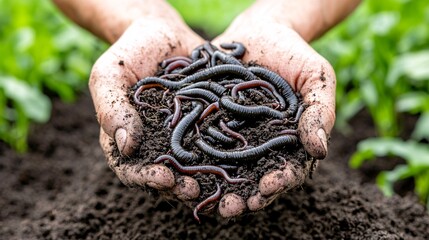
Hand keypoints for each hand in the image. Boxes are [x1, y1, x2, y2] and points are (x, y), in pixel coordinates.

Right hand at [90, 15, 205, 199]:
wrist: (164, 33)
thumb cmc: (131, 53)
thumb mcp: (111, 75)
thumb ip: (112, 109)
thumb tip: (126, 147)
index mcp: (128, 139)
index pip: (132, 169)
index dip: (146, 179)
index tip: (163, 179)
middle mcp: (156, 144)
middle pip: (164, 176)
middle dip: (178, 187)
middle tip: (192, 190)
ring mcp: (183, 137)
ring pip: (192, 167)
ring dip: (201, 180)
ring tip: (213, 185)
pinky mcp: (206, 125)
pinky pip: (214, 145)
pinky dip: (223, 157)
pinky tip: (235, 162)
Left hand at [211, 12, 335, 216]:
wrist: (260, 31)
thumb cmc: (295, 54)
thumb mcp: (315, 78)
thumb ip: (319, 112)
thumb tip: (319, 151)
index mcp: (290, 142)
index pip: (288, 170)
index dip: (279, 182)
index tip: (269, 187)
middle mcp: (261, 145)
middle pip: (254, 178)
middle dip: (244, 196)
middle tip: (231, 209)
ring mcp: (235, 137)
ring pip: (226, 169)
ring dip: (216, 188)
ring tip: (206, 201)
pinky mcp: (211, 124)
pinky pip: (202, 144)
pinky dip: (194, 159)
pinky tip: (183, 170)